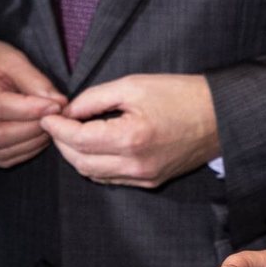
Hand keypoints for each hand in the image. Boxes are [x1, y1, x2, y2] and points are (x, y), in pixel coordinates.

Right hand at [0, 37, 65, 167]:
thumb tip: (58, 103)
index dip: (30, 110)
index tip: (56, 105)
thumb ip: (33, 79)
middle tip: (55, 118)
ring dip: (30, 142)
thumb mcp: (8, 56)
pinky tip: (34, 137)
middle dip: (33, 129)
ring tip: (48, 126)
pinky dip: (22, 151)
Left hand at [41, 73, 219, 186]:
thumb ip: (94, 99)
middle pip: (81, 162)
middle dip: (61, 143)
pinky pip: (112, 178)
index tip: (47, 115)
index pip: (77, 140)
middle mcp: (136, 165)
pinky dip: (96, 163)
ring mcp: (144, 177)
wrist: (219, 115)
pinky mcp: (150, 181)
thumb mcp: (132, 85)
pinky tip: (93, 144)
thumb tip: (69, 110)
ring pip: (94, 174)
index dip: (56, 127)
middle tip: (55, 122)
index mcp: (131, 138)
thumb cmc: (178, 94)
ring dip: (77, 155)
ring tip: (71, 131)